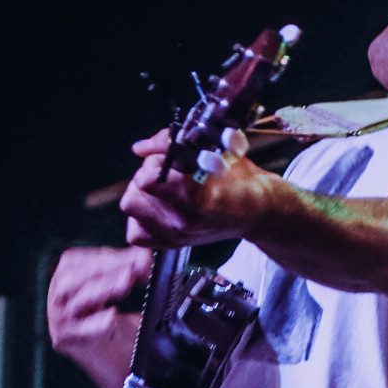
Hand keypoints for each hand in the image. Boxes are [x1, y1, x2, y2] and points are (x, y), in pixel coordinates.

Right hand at [46, 245, 152, 387]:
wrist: (116, 363)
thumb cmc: (118, 323)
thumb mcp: (124, 291)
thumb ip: (133, 270)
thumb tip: (146, 254)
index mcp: (67, 277)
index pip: (79, 260)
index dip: (108, 257)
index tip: (136, 256)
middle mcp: (58, 297)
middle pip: (72, 278)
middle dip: (104, 270)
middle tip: (131, 269)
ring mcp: (59, 319)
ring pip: (74, 301)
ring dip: (102, 289)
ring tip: (126, 283)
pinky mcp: (65, 341)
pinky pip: (78, 331)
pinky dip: (94, 323)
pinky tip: (111, 317)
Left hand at [120, 126, 264, 249]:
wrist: (256, 211)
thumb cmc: (239, 178)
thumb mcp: (212, 149)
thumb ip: (170, 143)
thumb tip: (140, 148)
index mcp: (196, 198)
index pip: (148, 178)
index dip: (155, 161)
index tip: (170, 158)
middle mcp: (182, 222)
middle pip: (134, 193)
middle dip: (145, 175)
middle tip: (165, 172)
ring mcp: (176, 236)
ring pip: (132, 208)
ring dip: (141, 194)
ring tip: (162, 188)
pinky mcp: (171, 244)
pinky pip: (136, 233)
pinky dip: (140, 219)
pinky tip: (157, 208)